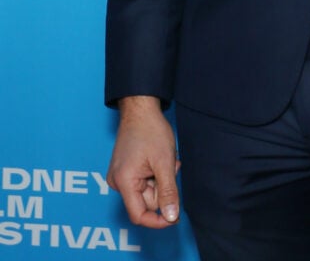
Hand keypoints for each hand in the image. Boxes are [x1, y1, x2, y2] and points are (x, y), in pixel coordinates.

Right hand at [107, 96, 180, 228]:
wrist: (141, 108)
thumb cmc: (151, 130)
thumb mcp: (165, 162)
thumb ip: (168, 192)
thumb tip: (172, 217)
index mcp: (123, 181)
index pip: (138, 215)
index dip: (158, 220)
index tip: (175, 216)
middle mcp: (117, 181)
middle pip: (145, 201)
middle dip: (163, 188)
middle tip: (173, 167)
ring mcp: (120, 175)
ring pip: (147, 190)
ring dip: (161, 179)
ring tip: (166, 159)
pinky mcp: (124, 169)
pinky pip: (143, 181)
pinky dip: (155, 174)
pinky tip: (159, 159)